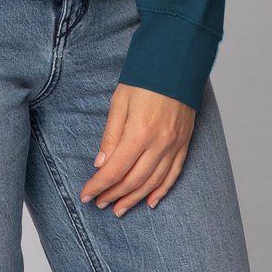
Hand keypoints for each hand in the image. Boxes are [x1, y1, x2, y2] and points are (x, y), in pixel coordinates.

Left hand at [79, 84, 195, 216]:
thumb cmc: (145, 77)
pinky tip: (150, 201)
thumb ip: (111, 135)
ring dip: (135, 198)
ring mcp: (174, 145)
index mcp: (139, 132)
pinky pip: (173, 174)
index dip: (98, 186)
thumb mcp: (119, 101)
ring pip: (153, 183)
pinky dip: (161, 191)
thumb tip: (101, 164)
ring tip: (119, 209)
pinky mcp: (185, 143)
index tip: (86, 195)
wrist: (176, 62)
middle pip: (133, 180)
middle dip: (113, 195)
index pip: (114, 170)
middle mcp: (159, 144)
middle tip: (100, 203)